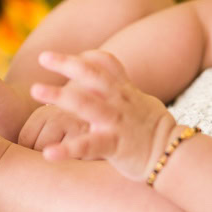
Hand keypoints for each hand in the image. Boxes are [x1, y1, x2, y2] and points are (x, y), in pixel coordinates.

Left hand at [29, 49, 175, 181]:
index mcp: (126, 92)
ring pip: (85, 103)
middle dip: (67, 64)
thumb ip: (126, 91)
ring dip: (59, 95)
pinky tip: (49, 154)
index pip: (107, 65)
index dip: (87, 57)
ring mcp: (117, 122)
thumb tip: (115, 82)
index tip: (63, 56)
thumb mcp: (145, 103)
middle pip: (92, 76)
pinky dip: (67, 150)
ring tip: (35, 90)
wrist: (176, 156)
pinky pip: (88, 146)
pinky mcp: (115, 145)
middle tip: (43, 57)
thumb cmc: (158, 132)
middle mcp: (120, 102)